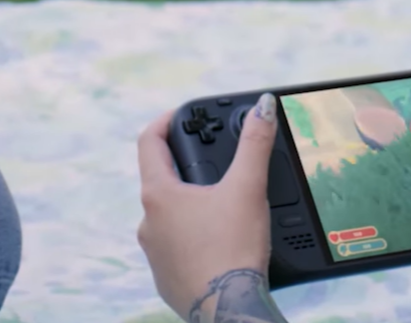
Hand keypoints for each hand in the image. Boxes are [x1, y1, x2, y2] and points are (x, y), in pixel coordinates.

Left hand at [137, 94, 289, 321]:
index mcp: (159, 195)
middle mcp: (148, 223)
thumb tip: (262, 106)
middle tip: (212, 160)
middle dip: (185, 167)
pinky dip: (193, 239)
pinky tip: (218, 241)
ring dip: (189, 206)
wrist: (228, 310)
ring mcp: (154, 253)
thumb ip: (255, 144)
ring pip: (167, 217)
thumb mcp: (248, 188)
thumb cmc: (233, 249)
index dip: (164, 121)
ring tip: (221, 204)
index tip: (181, 115)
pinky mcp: (166, 279)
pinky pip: (175, 248)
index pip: (148, 142)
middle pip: (160, 180)